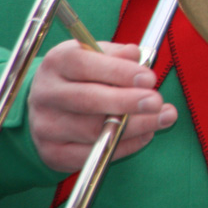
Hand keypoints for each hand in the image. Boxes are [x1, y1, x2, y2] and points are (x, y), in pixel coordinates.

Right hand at [28, 41, 177, 171]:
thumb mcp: (93, 54)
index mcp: (57, 62)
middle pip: (89, 100)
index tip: (149, 78)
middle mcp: (47, 94)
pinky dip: (123, 146)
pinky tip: (145, 134)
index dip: (119, 72)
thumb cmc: (78, 75)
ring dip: (134, 126)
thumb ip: (116, 53)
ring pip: (93, 130)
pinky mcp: (52, 153)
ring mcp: (46, 126)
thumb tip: (135, 54)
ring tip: (162, 118)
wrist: (46, 104)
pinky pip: (92, 155)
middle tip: (157, 102)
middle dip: (128, 102)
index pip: (86, 65)